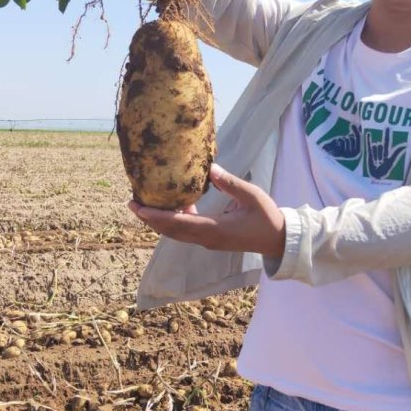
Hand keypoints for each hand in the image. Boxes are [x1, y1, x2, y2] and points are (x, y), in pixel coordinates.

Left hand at [128, 164, 285, 258]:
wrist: (278, 240)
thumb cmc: (266, 217)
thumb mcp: (251, 195)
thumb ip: (230, 183)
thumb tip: (209, 168)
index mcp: (214, 229)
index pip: (177, 223)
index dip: (155, 216)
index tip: (138, 207)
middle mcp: (206, 239)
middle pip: (170, 231)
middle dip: (150, 218)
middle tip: (132, 203)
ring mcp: (208, 241)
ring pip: (176, 233)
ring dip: (159, 221)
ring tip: (145, 205)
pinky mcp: (211, 239)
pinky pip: (186, 232)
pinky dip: (175, 221)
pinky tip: (176, 205)